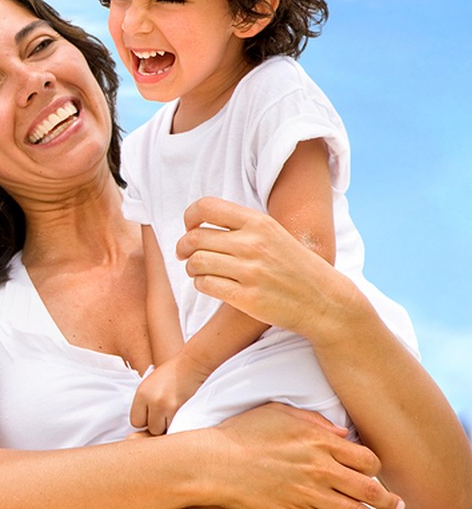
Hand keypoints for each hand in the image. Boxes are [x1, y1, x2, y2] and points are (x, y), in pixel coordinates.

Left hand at [129, 354, 210, 434]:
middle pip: (150, 428)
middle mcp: (152, 401)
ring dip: (168, 425)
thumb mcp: (150, 384)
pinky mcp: (180, 411)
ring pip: (164, 430)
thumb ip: (144, 402)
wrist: (190, 365)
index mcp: (141, 393)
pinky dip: (178, 423)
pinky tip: (180, 412)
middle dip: (157, 424)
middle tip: (165, 413)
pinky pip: (176, 428)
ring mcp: (166, 407)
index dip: (144, 420)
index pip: (135, 421)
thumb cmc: (171, 374)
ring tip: (173, 411)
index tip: (151, 415)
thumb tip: (142, 424)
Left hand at [176, 197, 361, 341]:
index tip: (189, 227)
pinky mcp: (247, 298)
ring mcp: (250, 272)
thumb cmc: (295, 266)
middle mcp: (253, 244)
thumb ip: (242, 225)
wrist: (326, 302)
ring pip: (196, 262)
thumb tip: (197, 223)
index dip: (190, 216)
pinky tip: (210, 284)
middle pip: (195, 238)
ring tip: (198, 271)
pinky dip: (201, 284)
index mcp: (259, 222)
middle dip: (183, 247)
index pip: (206, 207)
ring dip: (191, 267)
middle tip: (183, 254)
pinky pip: (205, 285)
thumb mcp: (274, 234)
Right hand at [210, 403, 401, 508]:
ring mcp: (309, 493)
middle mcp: (319, 468)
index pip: (367, 459)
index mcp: (318, 440)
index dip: (374, 467)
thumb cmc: (242, 434)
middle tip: (392, 502)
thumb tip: (341, 432)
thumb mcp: (276, 412)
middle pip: (371, 489)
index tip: (372, 471)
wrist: (215, 464)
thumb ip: (313, 420)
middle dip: (387, 498)